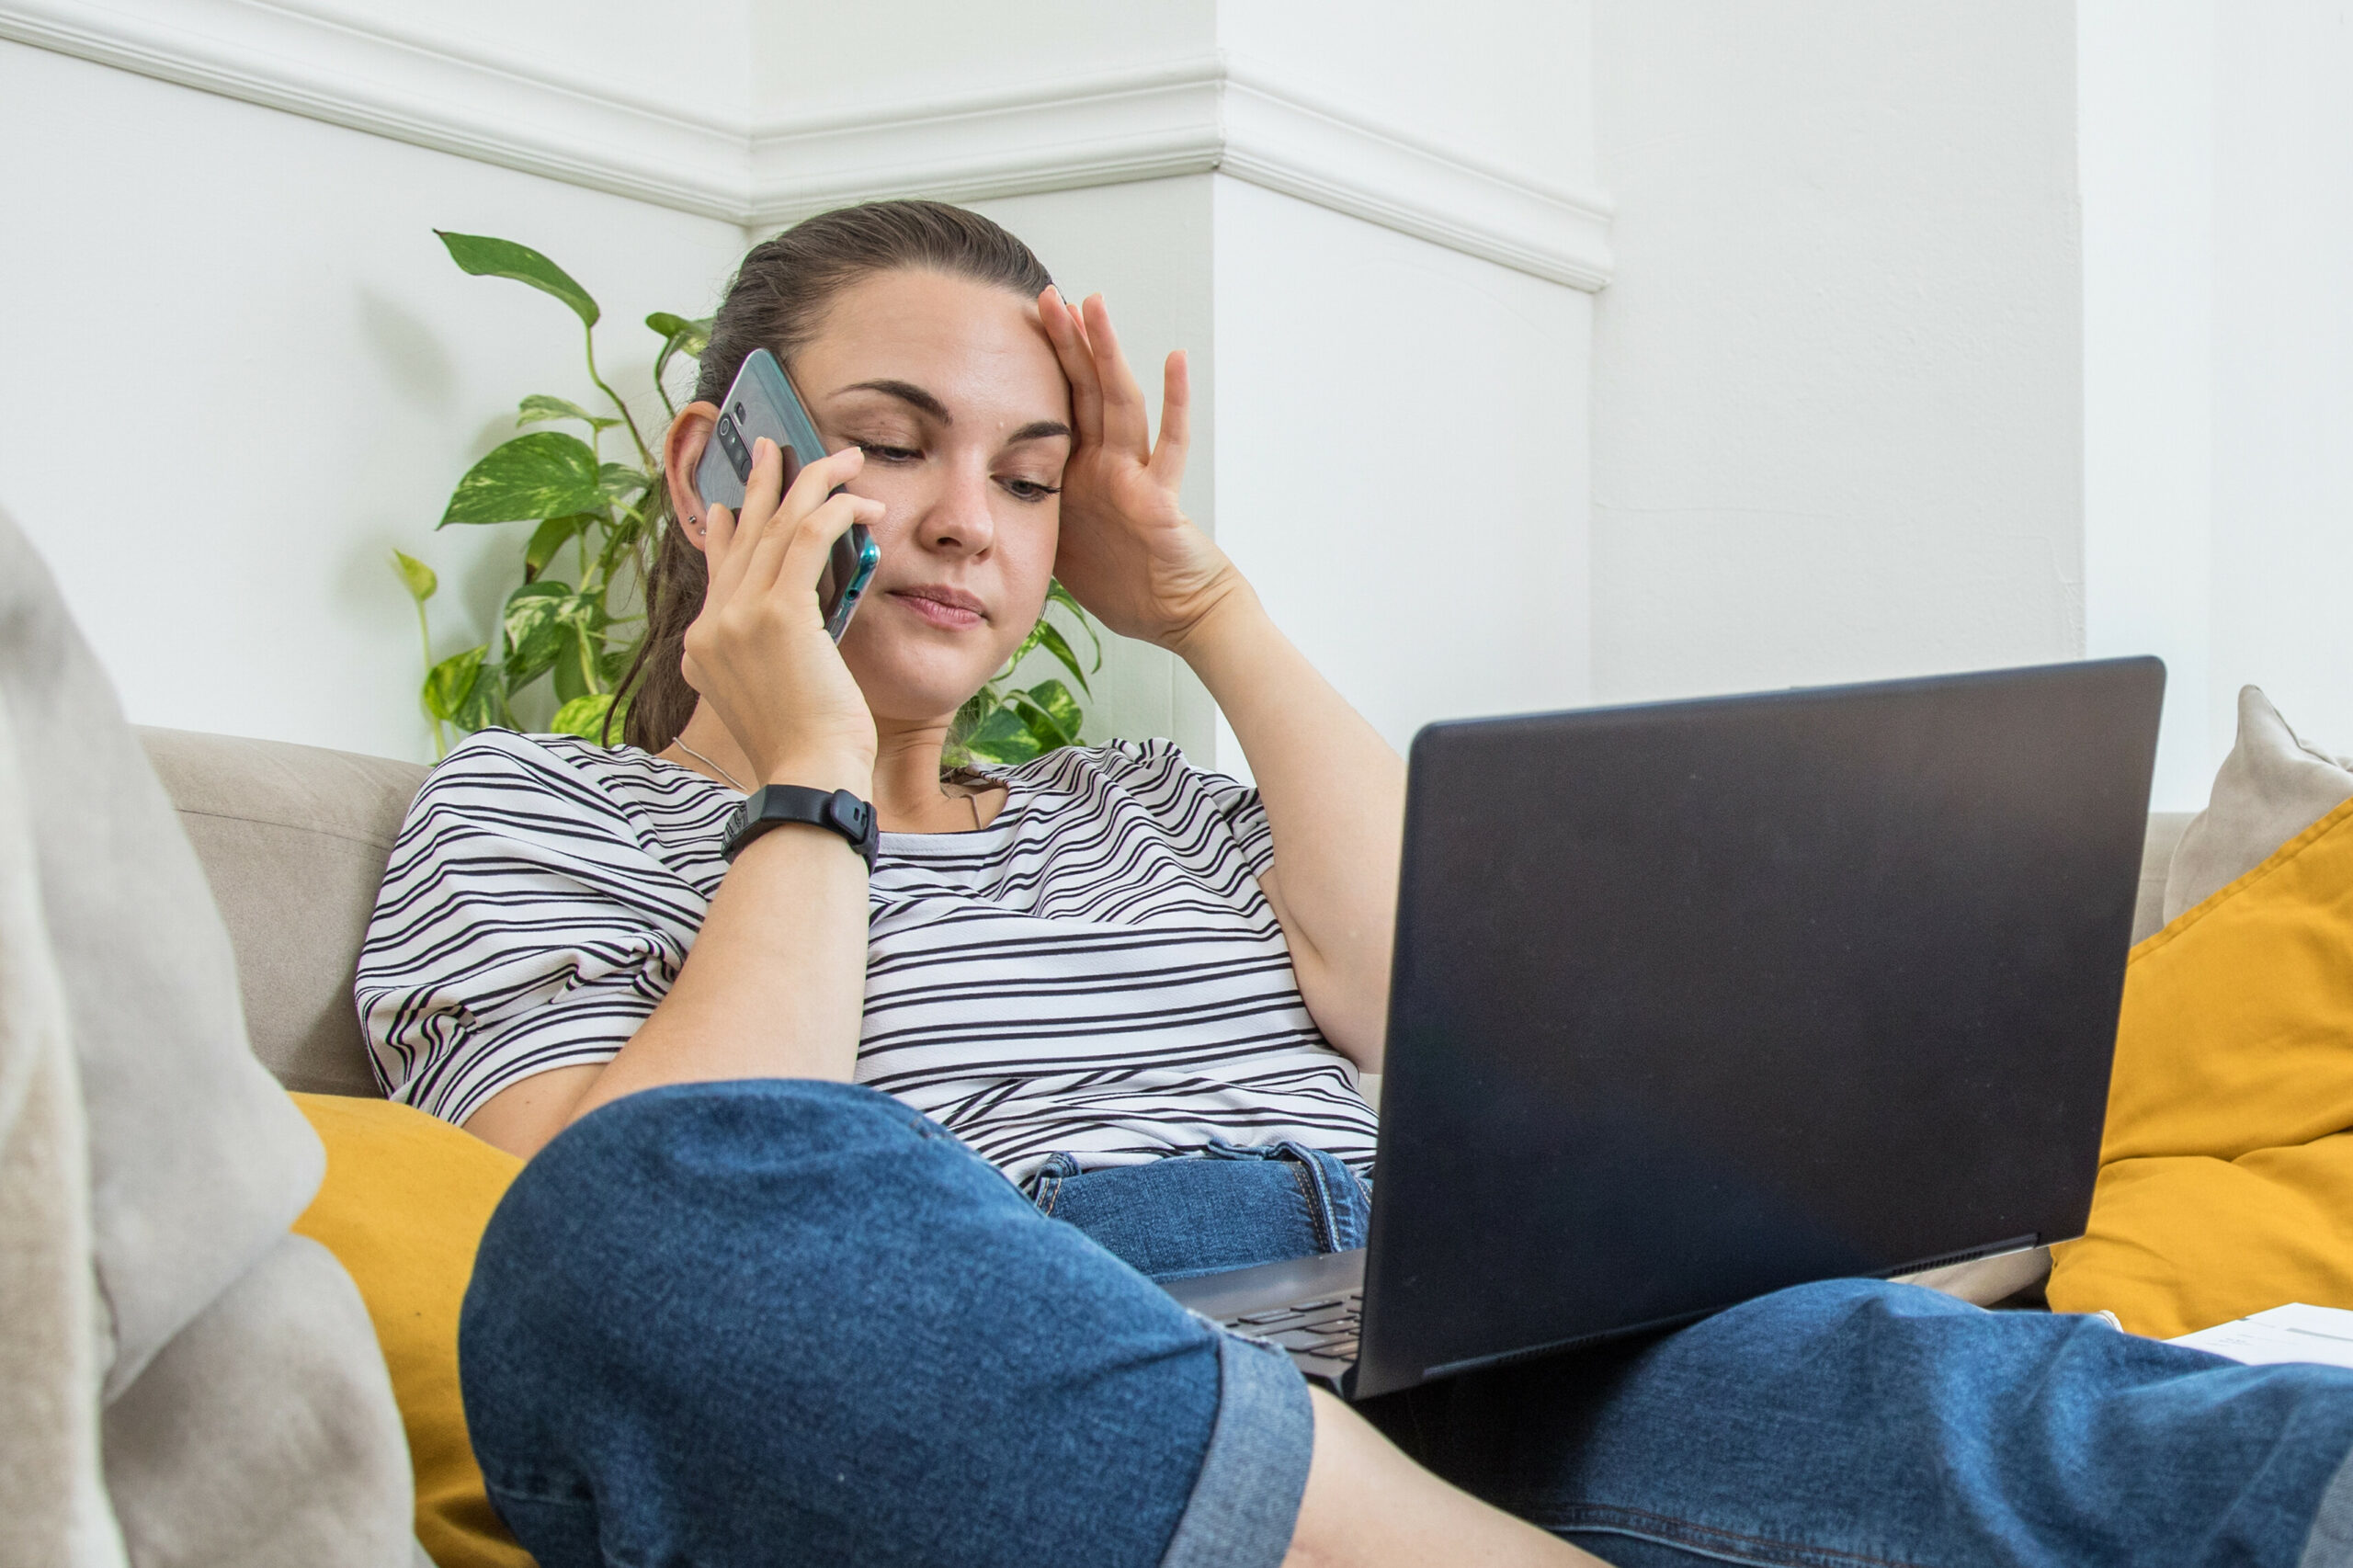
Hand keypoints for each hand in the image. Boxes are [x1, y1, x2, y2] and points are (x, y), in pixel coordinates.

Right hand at [680, 439, 884, 790]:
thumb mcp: (772, 697)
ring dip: (811, 484)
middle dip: (763, 485)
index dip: (727, 529)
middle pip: (740, 536)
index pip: (715, 571)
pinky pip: (806, 539)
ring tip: (841, 459)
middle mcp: (711, 627)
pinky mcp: (778, 614)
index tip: (733, 502)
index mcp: (702, 650)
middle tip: (774, 448)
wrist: (809, 778)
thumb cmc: (807, 752)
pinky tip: (859, 499)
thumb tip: (796, 621)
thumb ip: (769, 655)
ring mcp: (738, 618)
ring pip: (775, 527)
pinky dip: (833, 510)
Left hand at [1039, 288, 1242, 651]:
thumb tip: (980, 515)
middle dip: (1068, 343)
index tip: (1020, 326)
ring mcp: (1135, 476)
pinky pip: (1170, 445)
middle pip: (1085, 391)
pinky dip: (1175, 402)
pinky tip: (1175, 361)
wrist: (1179, 615)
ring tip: (1094, 305)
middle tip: (1047, 295)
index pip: (1057, 409)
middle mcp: (1108, 465)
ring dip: (1108, 352)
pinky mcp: (1160, 498)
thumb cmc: (1129, 585)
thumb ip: (1034, 517)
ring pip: (1120, 402)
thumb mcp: (1061, 547)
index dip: (1040, 369)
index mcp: (1079, 475)